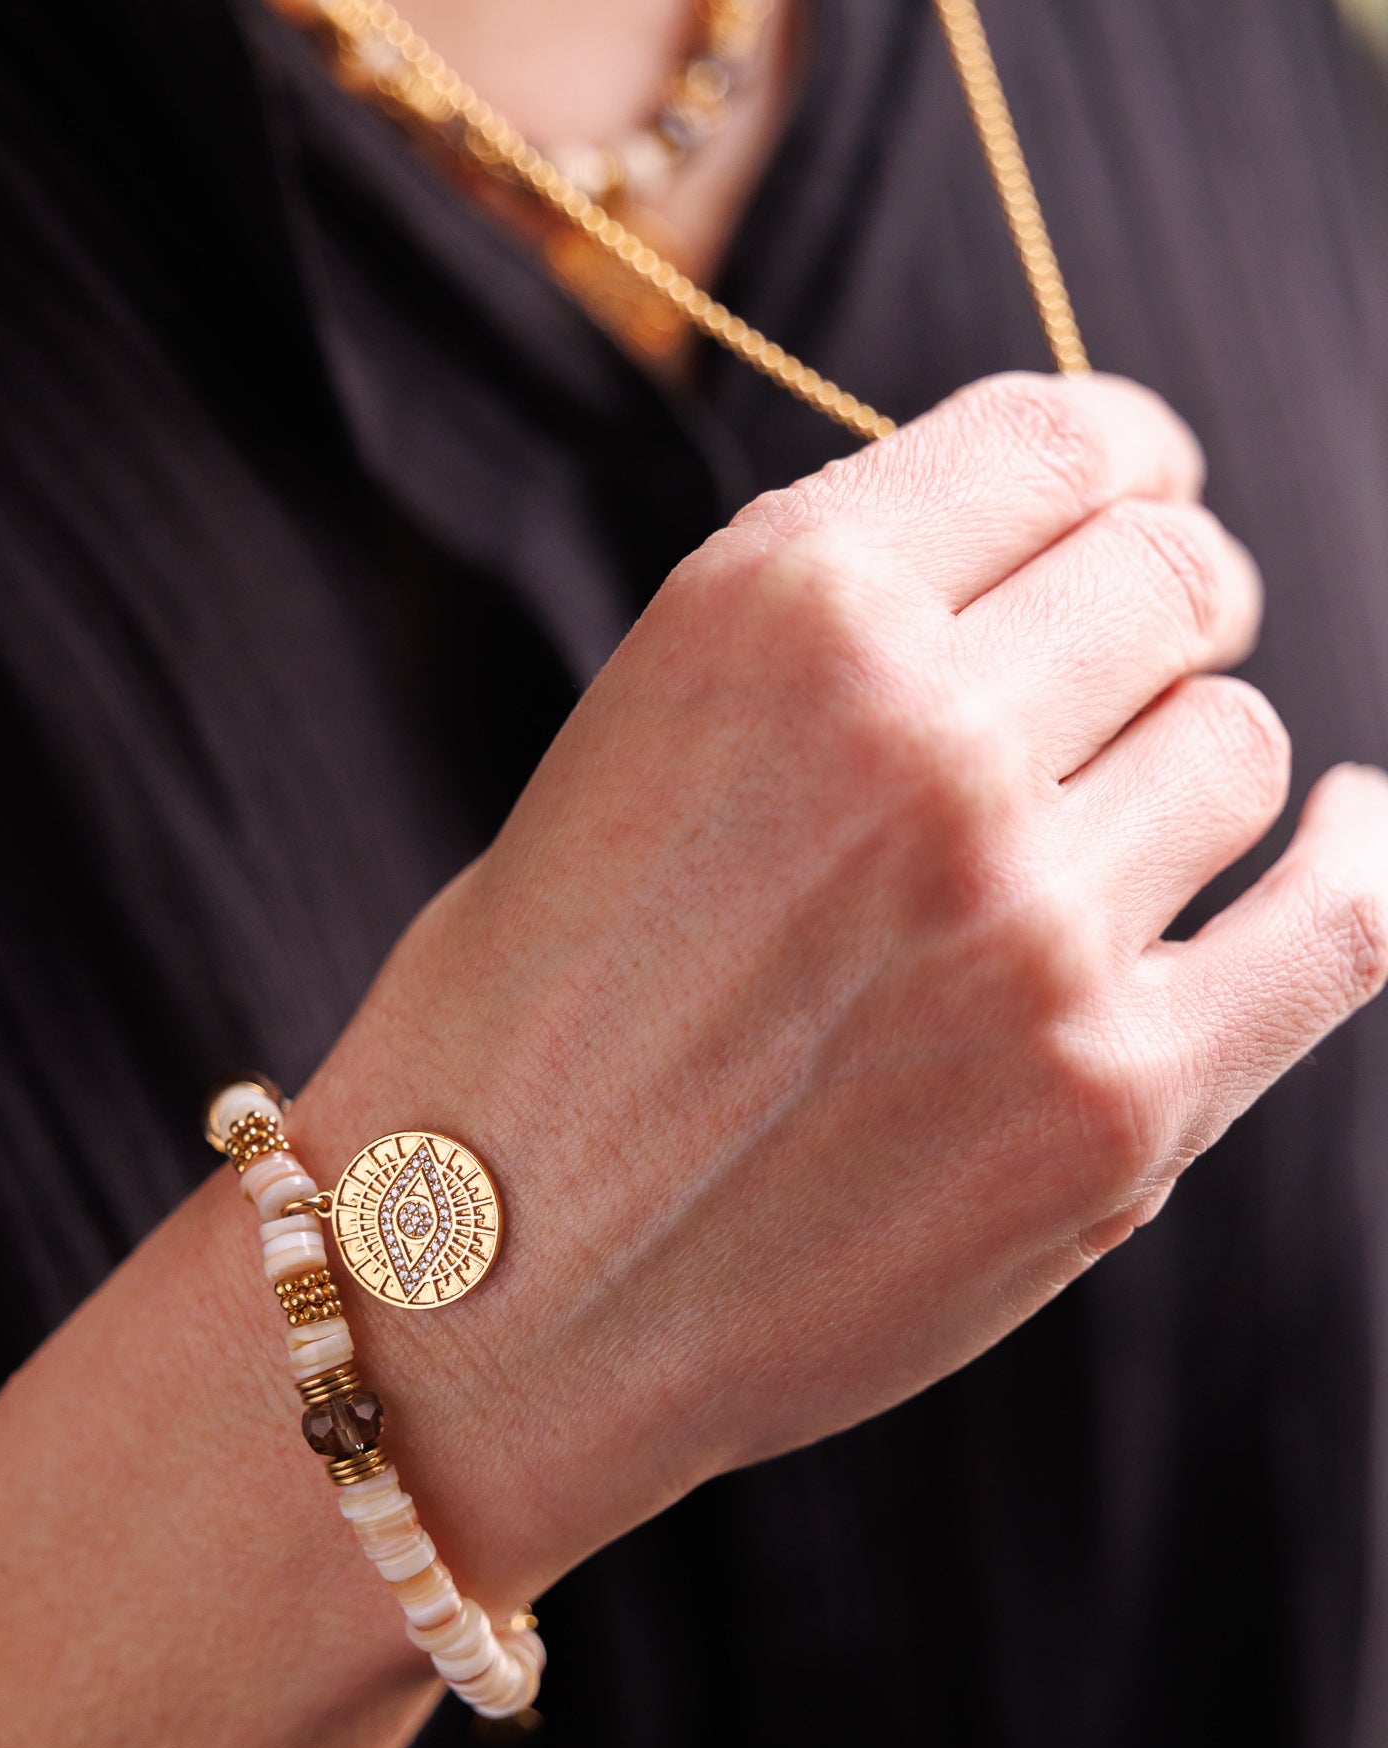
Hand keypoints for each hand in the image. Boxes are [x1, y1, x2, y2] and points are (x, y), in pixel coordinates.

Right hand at [0, 373, 1386, 1747]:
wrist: (478, 1277)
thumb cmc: (528, 1004)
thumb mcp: (638, 733)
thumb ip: (846, 626)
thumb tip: (1069, 547)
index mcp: (780, 615)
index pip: (1068, 440)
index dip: (1127, 456)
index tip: (1137, 494)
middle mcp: (922, 745)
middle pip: (1182, 582)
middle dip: (1157, 606)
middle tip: (1111, 670)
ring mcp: (1031, 932)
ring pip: (1245, 752)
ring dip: (1176, 772)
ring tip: (1067, 847)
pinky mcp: (1110, 1106)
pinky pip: (1346, 924)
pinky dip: (1356, 862)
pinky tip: (1346, 834)